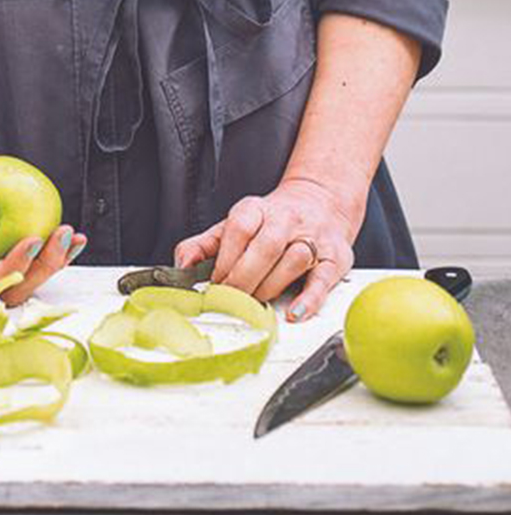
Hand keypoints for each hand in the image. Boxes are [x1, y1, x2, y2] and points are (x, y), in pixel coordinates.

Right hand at [0, 141, 85, 307]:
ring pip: (14, 284)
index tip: (35, 240)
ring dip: (47, 265)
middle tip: (66, 235)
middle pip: (9, 290)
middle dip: (44, 267)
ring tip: (73, 240)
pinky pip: (7, 270)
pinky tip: (54, 239)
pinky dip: (33, 257)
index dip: (13, 265)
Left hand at [171, 174, 358, 320]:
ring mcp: (313, 237)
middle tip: (232, 299)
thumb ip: (204, 245)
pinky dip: (310, 299)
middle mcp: (286, 219)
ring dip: (271, 287)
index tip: (215, 283)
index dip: (225, 259)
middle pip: (266, 247)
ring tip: (256, 303)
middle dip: (245, 278)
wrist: (319, 203)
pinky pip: (323, 279)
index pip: (239, 229)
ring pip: (293, 260)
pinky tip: (294, 313)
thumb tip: (181, 265)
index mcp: (256, 209)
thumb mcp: (233, 225)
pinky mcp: (335, 258)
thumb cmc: (270, 222)